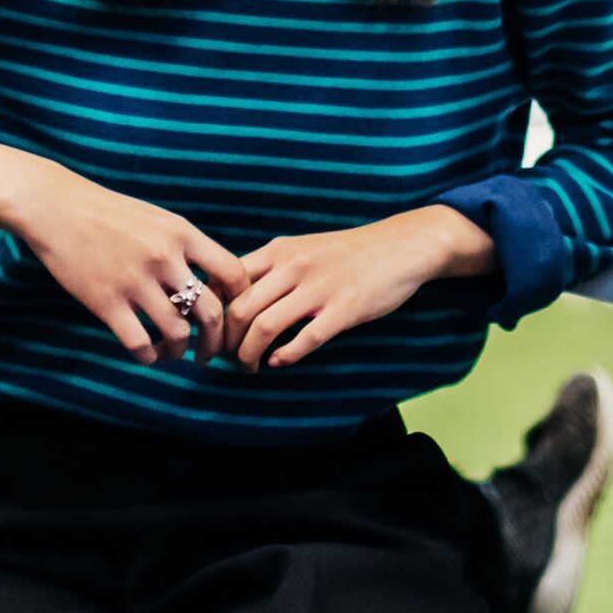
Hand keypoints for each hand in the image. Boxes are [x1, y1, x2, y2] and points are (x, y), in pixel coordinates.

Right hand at [0, 145, 247, 364]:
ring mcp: (135, 280)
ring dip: (179, 351)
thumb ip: (185, 246)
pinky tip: (146, 355)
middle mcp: (164, 257)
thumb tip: (213, 280)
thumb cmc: (108, 213)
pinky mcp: (106, 301)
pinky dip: (149, 358)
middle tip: (210, 354)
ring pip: (177, 334)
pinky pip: (140, 344)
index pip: (233, 273)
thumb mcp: (157, 218)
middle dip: (217, 342)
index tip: (233, 317)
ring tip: (173, 353)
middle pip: (211, 312)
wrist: (56, 207)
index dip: (241, 302)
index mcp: (182, 233)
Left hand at [222, 206, 493, 369]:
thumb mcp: (303, 249)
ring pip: (265, 327)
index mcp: (279, 251)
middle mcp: (293, 266)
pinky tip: (280, 363)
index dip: (212, 311)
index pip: (227, 281)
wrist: (401, 245)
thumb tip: (237, 300)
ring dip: (249, 355)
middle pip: (240, 310)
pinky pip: (304, 339)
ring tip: (250, 367)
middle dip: (225, 342)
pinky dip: (285, 356)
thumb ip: (272, 270)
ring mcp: (318, 288)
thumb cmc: (349, 252)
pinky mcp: (344, 309)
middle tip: (224, 360)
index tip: (210, 332)